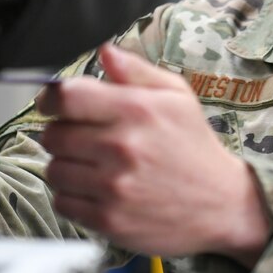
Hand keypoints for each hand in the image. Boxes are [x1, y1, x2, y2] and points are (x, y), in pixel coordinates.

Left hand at [36, 43, 272, 263]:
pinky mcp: (109, 220)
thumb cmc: (195, 147)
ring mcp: (114, 187)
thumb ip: (136, 71)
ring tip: (91, 165)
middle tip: (82, 137)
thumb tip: (104, 52)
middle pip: (53, 135)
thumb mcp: (177, 97)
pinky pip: (63, 202)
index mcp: (136, 110)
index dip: (50, 98)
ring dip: (66, 165)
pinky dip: (72, 196)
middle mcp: (121, 147)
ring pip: (54, 170)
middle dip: (61, 133)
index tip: (53, 104)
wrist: (223, 205)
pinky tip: (95, 189)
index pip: (66, 97)